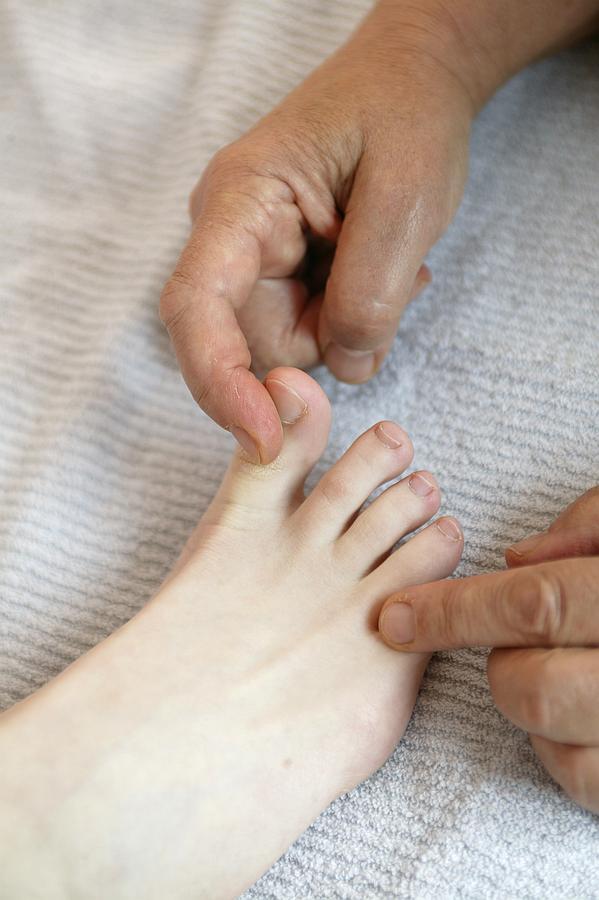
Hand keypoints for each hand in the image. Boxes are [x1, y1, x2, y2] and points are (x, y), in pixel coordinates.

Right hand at [160, 2, 480, 462]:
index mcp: (239, 202)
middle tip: (396, 286)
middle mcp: (230, 238)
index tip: (265, 440)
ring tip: (397, 262)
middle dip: (322, 343)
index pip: (196, 307)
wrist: (415, 79)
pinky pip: (310, 333)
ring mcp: (253, 260)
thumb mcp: (408, 196)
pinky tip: (385, 268)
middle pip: (246, 342)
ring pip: (284, 347)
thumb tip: (342, 370)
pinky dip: (353, 320)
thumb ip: (370, 291)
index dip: (219, 383)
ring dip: (348, 327)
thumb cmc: (406, 113)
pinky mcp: (282, 276)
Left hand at [378, 487, 598, 813]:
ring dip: (531, 706)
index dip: (453, 610)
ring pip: (557, 746)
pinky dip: (563, 751)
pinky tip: (575, 712)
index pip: (534, 604)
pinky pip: (588, 783)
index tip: (395, 616)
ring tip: (554, 666)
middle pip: (533, 686)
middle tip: (507, 634)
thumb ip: (590, 522)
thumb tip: (517, 558)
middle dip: (497, 660)